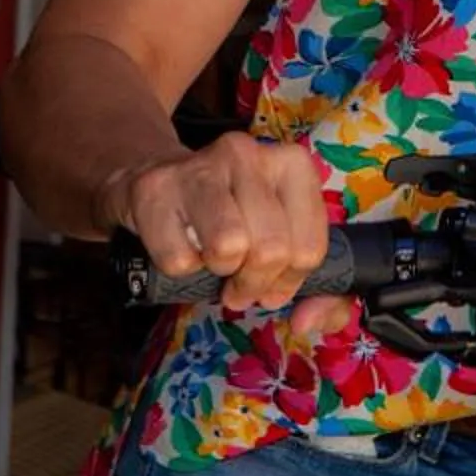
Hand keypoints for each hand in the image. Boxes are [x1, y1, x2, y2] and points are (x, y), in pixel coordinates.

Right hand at [101, 131, 354, 336]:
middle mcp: (248, 155)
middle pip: (271, 250)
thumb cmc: (231, 215)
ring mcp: (200, 166)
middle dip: (253, 283)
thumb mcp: (282, 237)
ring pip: (228, 247)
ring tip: (212, 262)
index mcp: (292, 165)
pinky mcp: (155, 188)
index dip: (290, 281)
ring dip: (218, 272)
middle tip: (237, 281)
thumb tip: (307, 320)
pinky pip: (179, 258)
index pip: (310, 249)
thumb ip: (319, 290)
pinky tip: (181, 248)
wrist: (158, 182)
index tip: (271, 280)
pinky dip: (180, 270)